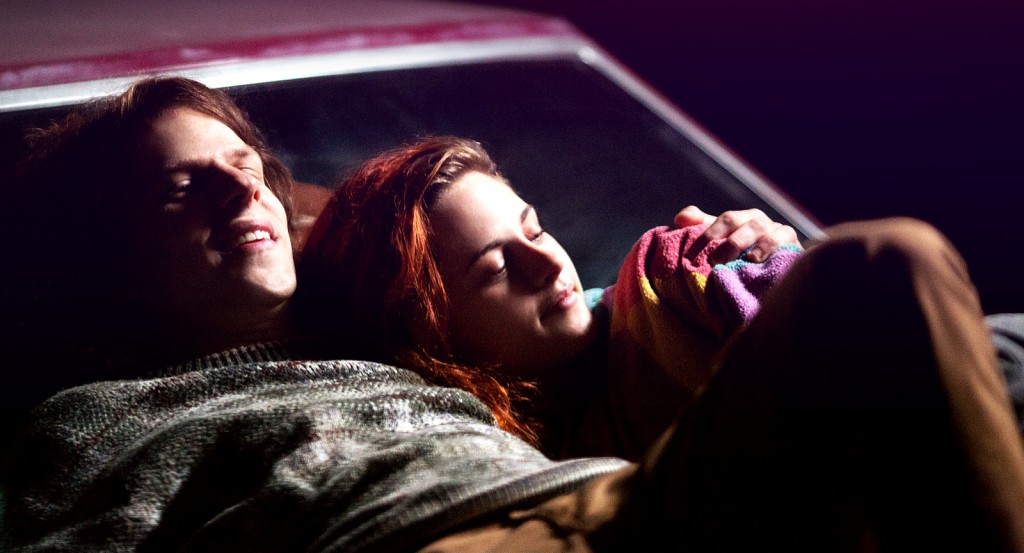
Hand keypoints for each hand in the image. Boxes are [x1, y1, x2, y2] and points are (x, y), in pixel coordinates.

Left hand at [674, 205, 800, 263]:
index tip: (691, 256)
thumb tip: (679, 219)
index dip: (707, 234)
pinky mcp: (792, 244)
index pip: (723, 220)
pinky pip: (783, 241)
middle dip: (725, 241)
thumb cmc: (741, 258)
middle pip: (740, 222)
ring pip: (762, 230)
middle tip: (712, 262)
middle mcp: (757, 221)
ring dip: (748, 244)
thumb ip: (700, 229)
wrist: (776, 272)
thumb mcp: (720, 244)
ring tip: (741, 260)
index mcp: (739, 219)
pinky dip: (770, 248)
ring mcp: (776, 230)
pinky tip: (757, 261)